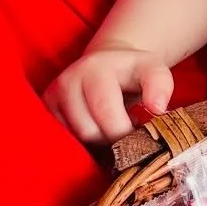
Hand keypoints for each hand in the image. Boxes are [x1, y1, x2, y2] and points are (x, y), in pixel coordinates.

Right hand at [44, 50, 174, 145]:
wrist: (105, 62)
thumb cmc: (132, 71)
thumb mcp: (154, 70)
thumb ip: (161, 85)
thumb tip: (157, 108)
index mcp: (96, 69)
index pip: (106, 113)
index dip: (124, 132)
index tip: (139, 134)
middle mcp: (69, 80)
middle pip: (88, 131)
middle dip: (111, 140)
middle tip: (126, 133)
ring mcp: (53, 94)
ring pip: (74, 139)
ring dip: (96, 143)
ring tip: (111, 129)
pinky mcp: (46, 108)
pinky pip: (62, 138)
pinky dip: (81, 142)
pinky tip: (96, 131)